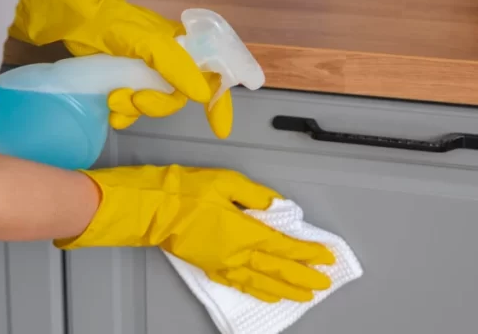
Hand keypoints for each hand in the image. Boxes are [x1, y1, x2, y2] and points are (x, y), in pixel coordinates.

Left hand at [9, 0, 232, 136]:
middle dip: (158, 104)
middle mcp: (169, 61)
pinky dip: (123, 113)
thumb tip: (202, 95)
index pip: (211, 75)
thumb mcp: (147, 41)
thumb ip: (175, 65)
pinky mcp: (123, 81)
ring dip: (135, 108)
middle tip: (135, 100)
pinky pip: (132, 107)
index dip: (218, 103)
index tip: (220, 130)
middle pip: (177, 97)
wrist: (74, 18)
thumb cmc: (114, 23)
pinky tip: (111, 112)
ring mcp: (145, 72)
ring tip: (114, 100)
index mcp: (183, 47)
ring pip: (154, 104)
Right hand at [55, 166, 334, 302]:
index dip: (308, 253)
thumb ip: (255, 195)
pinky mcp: (209, 266)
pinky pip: (239, 283)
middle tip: (324, 285)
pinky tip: (266, 294)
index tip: (326, 258)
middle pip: (278, 270)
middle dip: (304, 278)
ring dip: (285, 290)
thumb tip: (276, 205)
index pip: (284, 246)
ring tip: (303, 296)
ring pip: (261, 282)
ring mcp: (223, 263)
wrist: (151, 209)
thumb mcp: (226, 181)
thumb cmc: (185, 192)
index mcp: (245, 231)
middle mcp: (237, 253)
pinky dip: (256, 291)